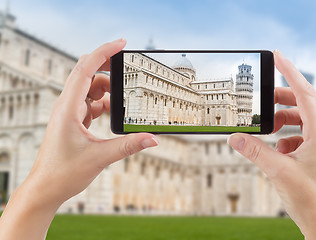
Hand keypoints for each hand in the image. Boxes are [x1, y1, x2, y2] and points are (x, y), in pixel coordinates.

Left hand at [0, 39, 158, 239]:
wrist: (45, 188)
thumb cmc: (63, 173)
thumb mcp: (100, 158)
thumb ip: (129, 146)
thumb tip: (153, 139)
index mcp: (68, 108)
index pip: (85, 69)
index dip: (104, 52)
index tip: (121, 43)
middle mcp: (66, 106)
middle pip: (87, 74)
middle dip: (108, 69)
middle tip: (128, 71)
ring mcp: (68, 112)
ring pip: (89, 89)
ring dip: (107, 92)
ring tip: (122, 103)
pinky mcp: (72, 120)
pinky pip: (89, 103)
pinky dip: (102, 104)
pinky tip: (111, 115)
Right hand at [228, 50, 315, 239]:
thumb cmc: (311, 201)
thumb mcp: (278, 171)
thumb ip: (254, 151)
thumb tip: (235, 137)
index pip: (305, 93)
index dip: (290, 72)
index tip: (277, 56)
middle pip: (302, 105)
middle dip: (280, 100)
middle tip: (262, 101)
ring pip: (300, 122)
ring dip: (281, 122)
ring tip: (266, 129)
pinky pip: (299, 137)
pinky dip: (285, 138)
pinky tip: (276, 150)